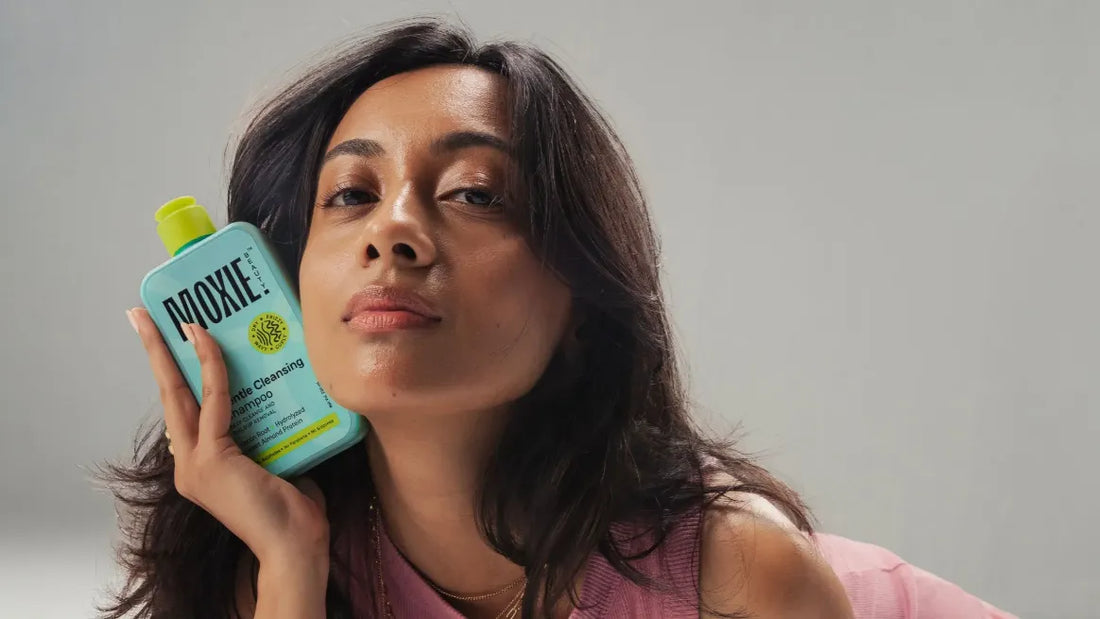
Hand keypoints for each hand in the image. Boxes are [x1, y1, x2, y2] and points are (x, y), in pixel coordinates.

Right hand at [126, 307, 330, 566]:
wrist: (295, 547)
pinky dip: (211, 368)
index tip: (170, 343)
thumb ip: (266, 435)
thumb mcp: (275, 462)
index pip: (184, 410)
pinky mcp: (211, 460)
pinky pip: (213, 401)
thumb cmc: (294, 512)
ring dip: (171, 352)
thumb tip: (280, 399)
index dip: (175, 374)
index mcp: (201, 466)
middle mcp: (189, 464)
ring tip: (165, 318)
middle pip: (168, 396)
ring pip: (178, 394)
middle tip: (142, 316)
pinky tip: (206, 340)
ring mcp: (195, 463)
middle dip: (155, 353)